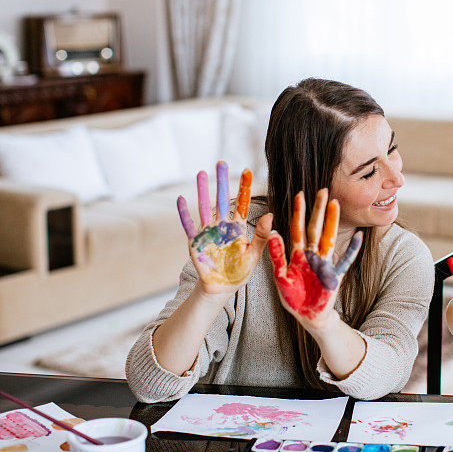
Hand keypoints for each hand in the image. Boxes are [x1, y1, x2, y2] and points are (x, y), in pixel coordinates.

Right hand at [177, 161, 270, 294]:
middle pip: (222, 199)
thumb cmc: (240, 272)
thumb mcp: (255, 255)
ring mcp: (208, 232)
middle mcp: (223, 226)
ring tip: (200, 172)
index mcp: (238, 228)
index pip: (243, 203)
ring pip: (205, 207)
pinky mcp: (195, 242)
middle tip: (221, 162)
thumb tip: (272, 215)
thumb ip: (263, 236)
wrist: (222, 288)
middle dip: (222, 181)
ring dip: (202, 191)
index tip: (247, 170)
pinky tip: (181, 199)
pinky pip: (189, 225)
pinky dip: (184, 213)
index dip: (244, 187)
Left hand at [267, 189, 362, 324]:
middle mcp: (312, 255)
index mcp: (298, 255)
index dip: (299, 212)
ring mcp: (325, 263)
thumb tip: (273, 233)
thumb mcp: (280, 276)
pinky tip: (358, 237)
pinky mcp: (335, 275)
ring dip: (332, 222)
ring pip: (329, 238)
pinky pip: (345, 261)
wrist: (308, 316)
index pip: (298, 229)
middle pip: (315, 228)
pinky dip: (352, 249)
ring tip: (334, 204)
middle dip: (317, 209)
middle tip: (321, 190)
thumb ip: (277, 255)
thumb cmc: (293, 297)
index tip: (300, 195)